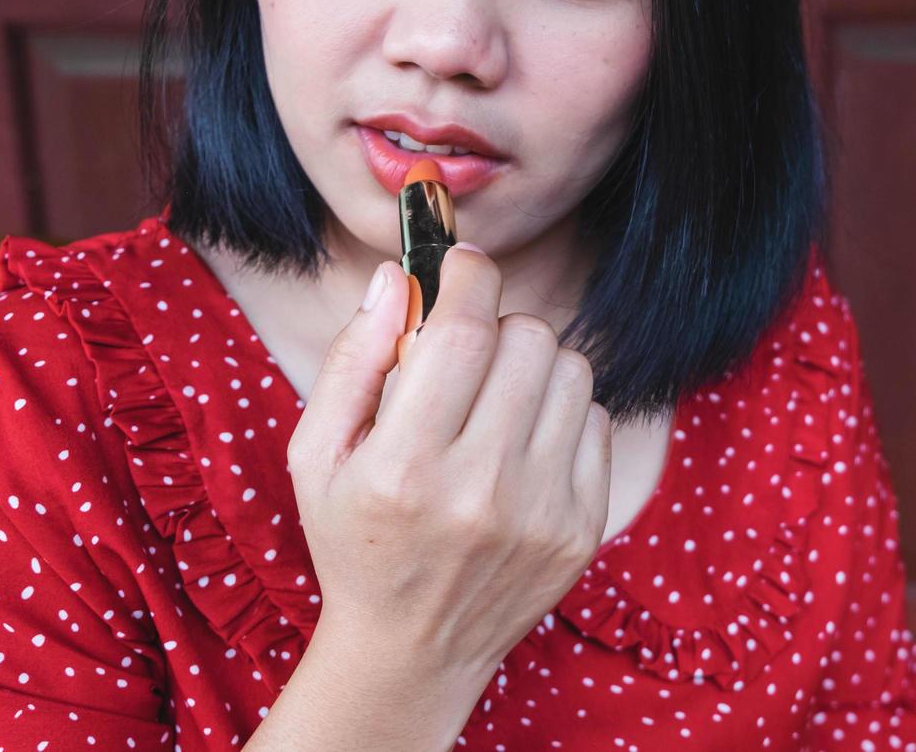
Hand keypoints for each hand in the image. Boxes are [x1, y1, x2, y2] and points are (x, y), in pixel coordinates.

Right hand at [285, 244, 612, 678]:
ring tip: (494, 402)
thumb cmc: (356, 538)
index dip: (467, 276)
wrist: (413, 649)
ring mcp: (543, 511)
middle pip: (527, 338)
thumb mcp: (318, 454)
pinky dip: (562, 415)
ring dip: (533, 367)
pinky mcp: (583, 526)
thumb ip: (355, 358)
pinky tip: (522, 444)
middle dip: (495, 327)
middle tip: (466, 356)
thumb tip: (397, 275)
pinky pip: (597, 419)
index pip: (462, 331)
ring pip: (571, 370)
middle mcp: (481, 489)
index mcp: (405, 467)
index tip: (461, 265)